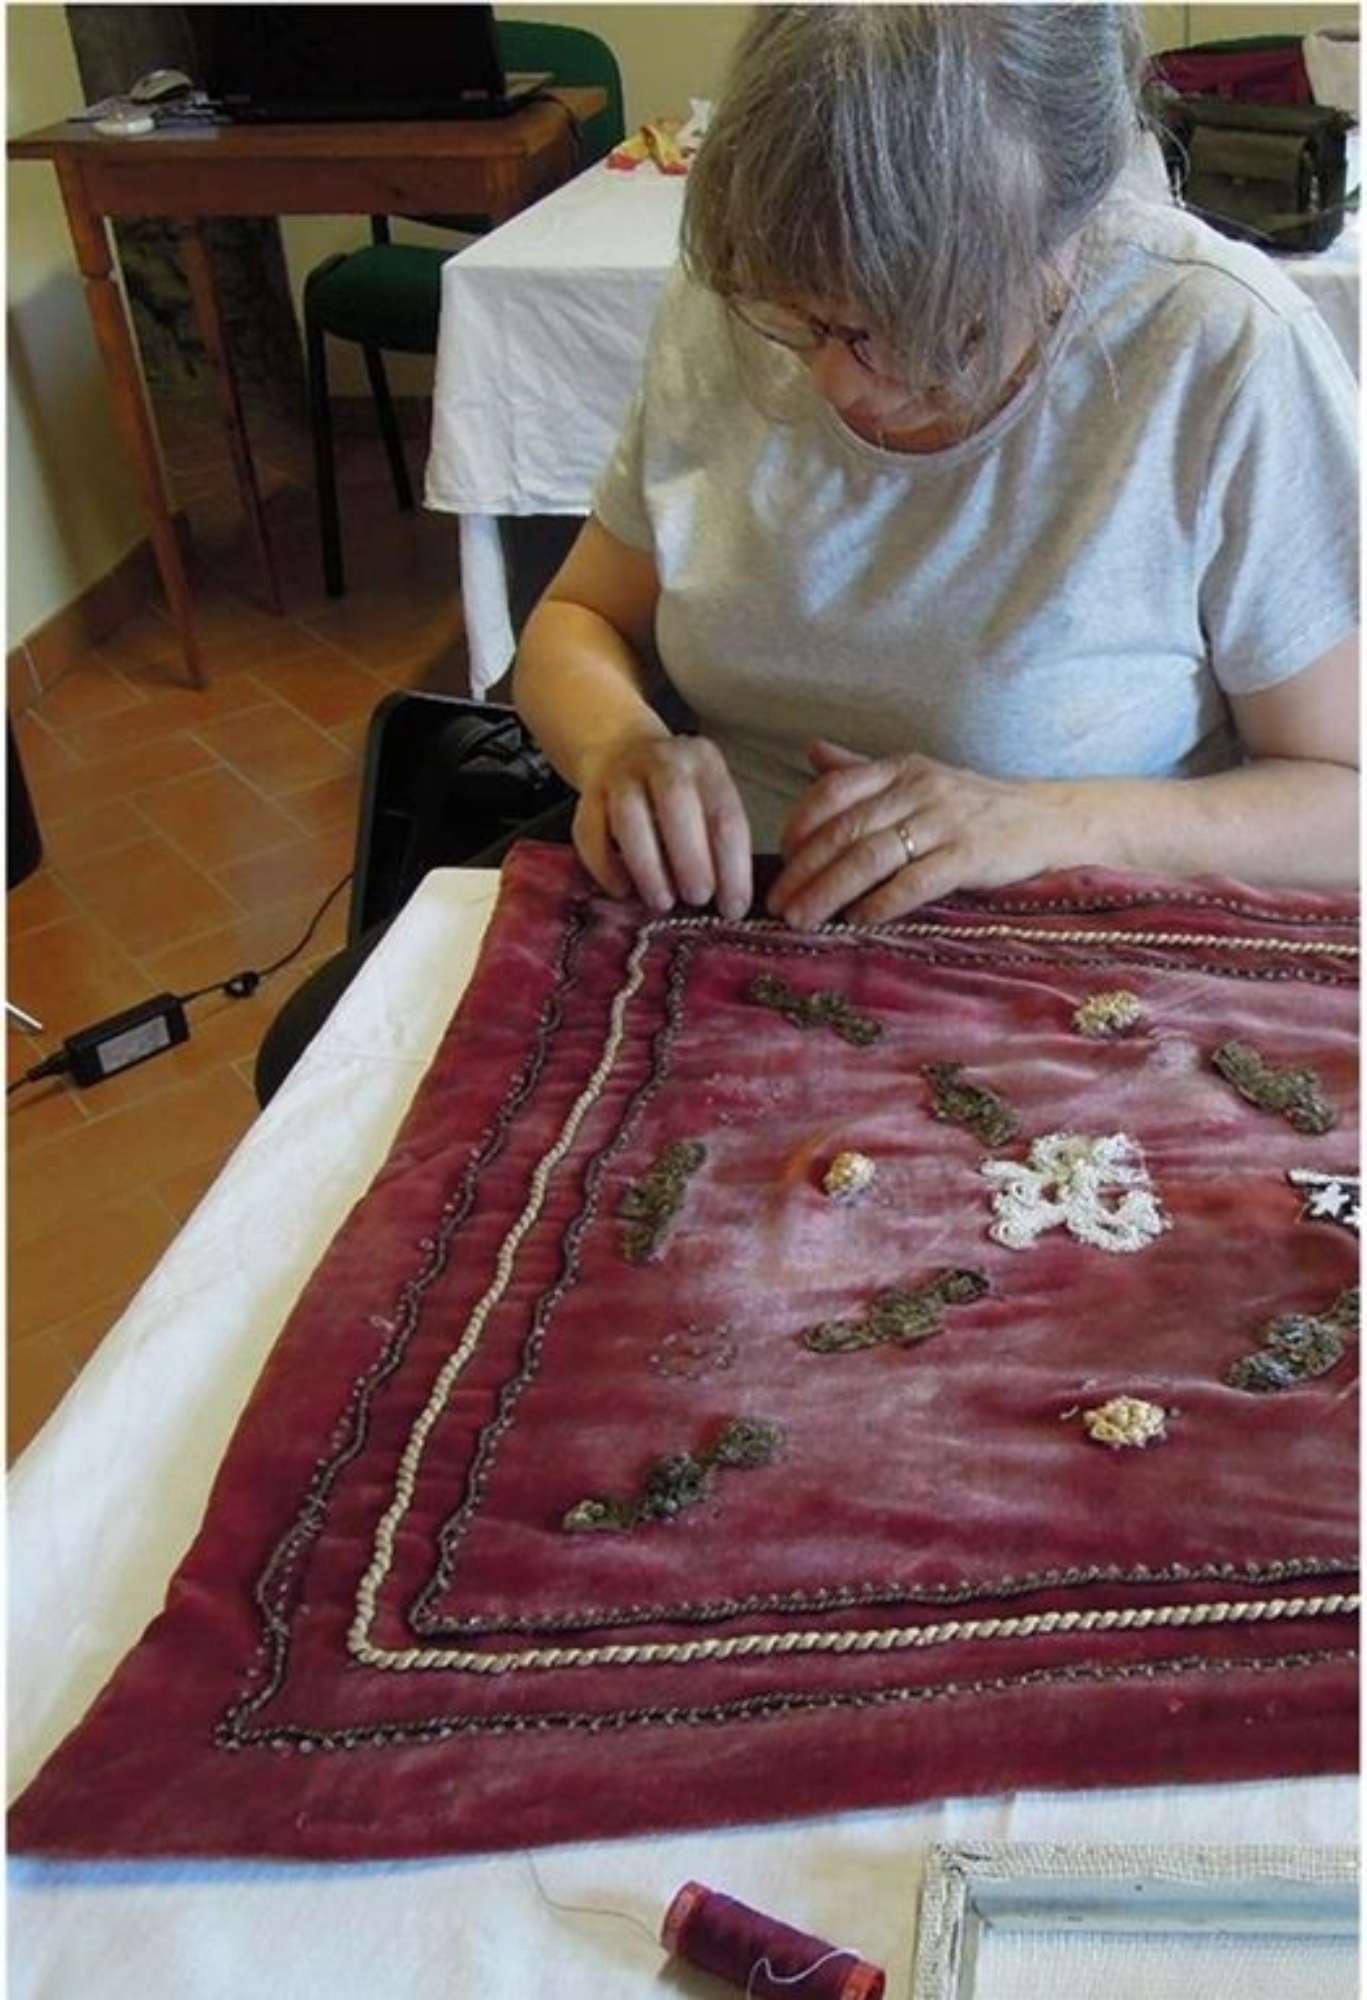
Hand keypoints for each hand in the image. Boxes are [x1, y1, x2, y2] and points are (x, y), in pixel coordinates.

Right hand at [573, 731, 752, 920]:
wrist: (622, 751)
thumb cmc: (679, 794)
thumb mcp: (708, 800)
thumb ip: (718, 841)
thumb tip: (729, 903)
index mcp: (705, 763)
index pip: (725, 817)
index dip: (732, 867)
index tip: (733, 908)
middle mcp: (663, 761)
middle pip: (676, 803)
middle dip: (691, 859)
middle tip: (697, 899)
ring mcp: (621, 774)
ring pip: (630, 817)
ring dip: (648, 867)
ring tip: (662, 902)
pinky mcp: (588, 795)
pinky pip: (591, 833)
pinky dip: (606, 866)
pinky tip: (623, 890)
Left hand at [768, 740, 1068, 926]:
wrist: (1046, 819)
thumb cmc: (972, 805)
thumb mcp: (917, 777)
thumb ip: (861, 770)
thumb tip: (810, 750)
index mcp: (900, 768)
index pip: (834, 792)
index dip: (799, 825)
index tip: (779, 859)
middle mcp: (919, 788)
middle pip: (845, 830)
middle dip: (804, 870)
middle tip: (777, 904)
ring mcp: (945, 821)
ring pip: (871, 857)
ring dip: (829, 892)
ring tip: (803, 920)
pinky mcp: (970, 855)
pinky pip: (914, 882)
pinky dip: (881, 903)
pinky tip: (858, 922)